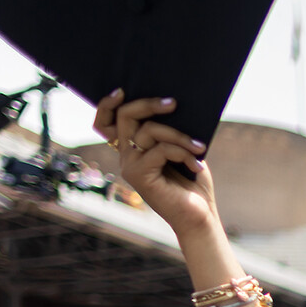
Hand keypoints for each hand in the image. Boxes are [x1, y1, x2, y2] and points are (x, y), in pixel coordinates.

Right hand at [92, 91, 215, 235]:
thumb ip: (170, 129)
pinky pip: (160, 150)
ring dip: (179, 136)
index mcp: (132, 149)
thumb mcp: (182, 148)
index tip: (122, 90)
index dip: (107, 105)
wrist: (199, 216)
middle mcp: (126, 156)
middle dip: (148, 104)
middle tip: (173, 103)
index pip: (106, 123)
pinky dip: (182, 153)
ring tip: (199, 148)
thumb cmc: (193, 181)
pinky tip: (196, 165)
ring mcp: (130, 166)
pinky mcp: (139, 176)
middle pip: (124, 117)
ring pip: (148, 132)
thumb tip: (172, 103)